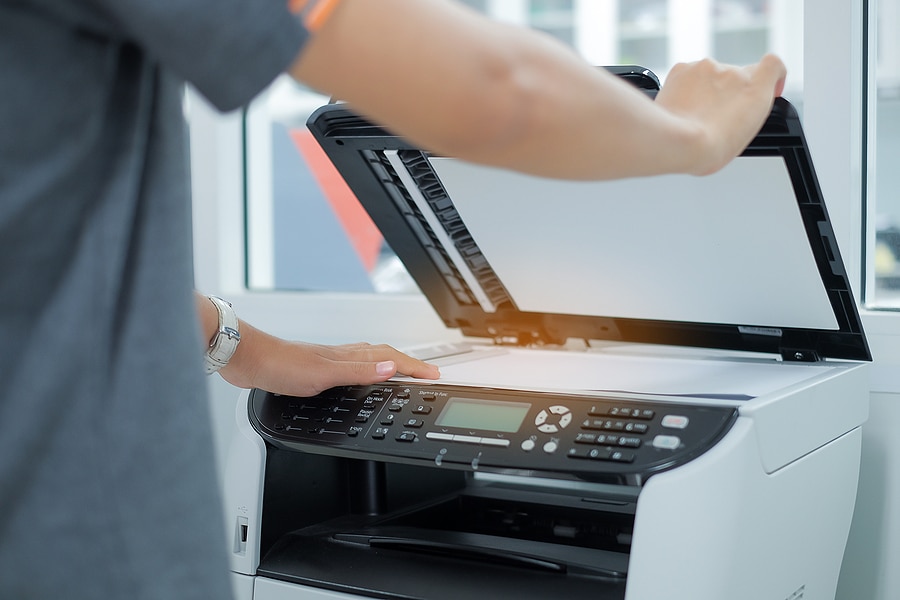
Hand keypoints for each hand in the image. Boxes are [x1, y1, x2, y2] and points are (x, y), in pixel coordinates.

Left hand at [219, 320, 439, 396]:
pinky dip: (364, 369)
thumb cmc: (279, 365)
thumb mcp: (324, 375)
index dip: (414, 367)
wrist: (247, 359)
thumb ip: (358, 372)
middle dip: (407, 363)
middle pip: (383, 355)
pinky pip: (350, 366)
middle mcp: (341, 355)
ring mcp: (328, 360)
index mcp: (348, 356)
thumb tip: (391, 370)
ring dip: (388, 363)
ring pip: (367, 358)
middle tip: (424, 372)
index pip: (390, 359)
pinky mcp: (314, 368)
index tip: (433, 374)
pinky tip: (355, 375)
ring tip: (400, 371)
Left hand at [654, 53, 786, 175]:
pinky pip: (688, 76)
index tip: (766, 88)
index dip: (770, 77)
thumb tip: (740, 109)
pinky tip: (682, 109)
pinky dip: (686, 89)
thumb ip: (748, 111)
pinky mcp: (682, 69)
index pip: (772, 66)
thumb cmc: (710, 148)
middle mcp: (732, 73)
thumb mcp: (746, 134)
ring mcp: (706, 68)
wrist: (679, 143)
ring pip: (710, 76)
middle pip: (736, 76)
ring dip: (706, 91)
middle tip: (717, 115)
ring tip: (696, 116)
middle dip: (729, 93)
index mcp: (755, 89)